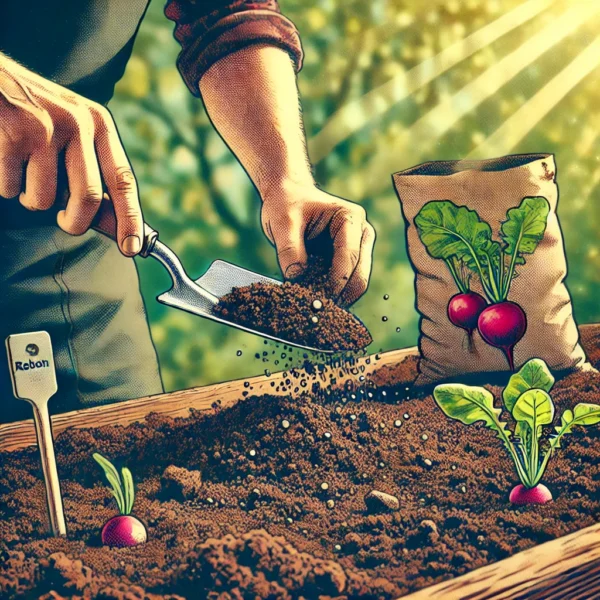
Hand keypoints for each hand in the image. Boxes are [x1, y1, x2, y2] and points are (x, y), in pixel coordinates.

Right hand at [0, 56, 142, 255]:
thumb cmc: (34, 116)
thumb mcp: (73, 137)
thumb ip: (94, 178)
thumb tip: (117, 227)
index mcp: (99, 124)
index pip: (122, 179)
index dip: (130, 218)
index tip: (132, 247)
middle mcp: (78, 123)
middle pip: (88, 197)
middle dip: (75, 222)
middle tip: (66, 222)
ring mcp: (44, 127)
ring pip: (45, 199)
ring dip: (32, 200)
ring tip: (25, 175)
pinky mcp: (12, 133)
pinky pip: (11, 188)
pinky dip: (7, 186)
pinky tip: (4, 159)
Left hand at [261, 183, 375, 305]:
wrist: (288, 196)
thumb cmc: (287, 203)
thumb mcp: (283, 223)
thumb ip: (290, 250)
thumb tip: (296, 281)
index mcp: (350, 219)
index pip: (349, 257)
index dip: (336, 282)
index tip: (319, 300)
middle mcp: (360, 234)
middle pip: (359, 275)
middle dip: (340, 295)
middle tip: (318, 312)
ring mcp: (357, 249)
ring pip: (354, 284)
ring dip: (337, 298)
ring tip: (315, 309)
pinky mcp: (347, 261)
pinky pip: (344, 284)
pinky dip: (331, 295)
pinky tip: (316, 303)